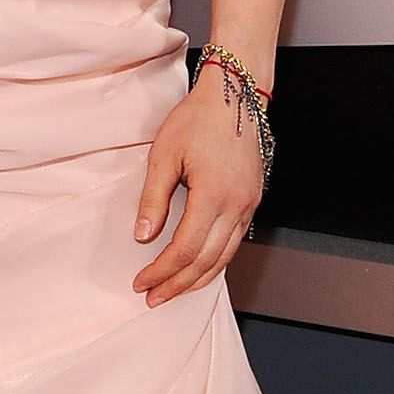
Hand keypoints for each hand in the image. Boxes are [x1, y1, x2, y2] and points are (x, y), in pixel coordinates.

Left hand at [132, 70, 264, 304]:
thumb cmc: (198, 119)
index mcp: (215, 195)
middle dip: (177, 284)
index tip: (141, 282)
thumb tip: (143, 237)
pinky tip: (198, 269)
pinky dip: (215, 262)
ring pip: (224, 257)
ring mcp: (249, 205)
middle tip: (153, 298)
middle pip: (207, 262)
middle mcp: (237, 205)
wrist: (234, 96)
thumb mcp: (164, 156)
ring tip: (172, 291)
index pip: (185, 249)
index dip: (162, 271)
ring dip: (197, 279)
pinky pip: (234, 243)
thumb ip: (153, 200)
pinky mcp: (252, 202)